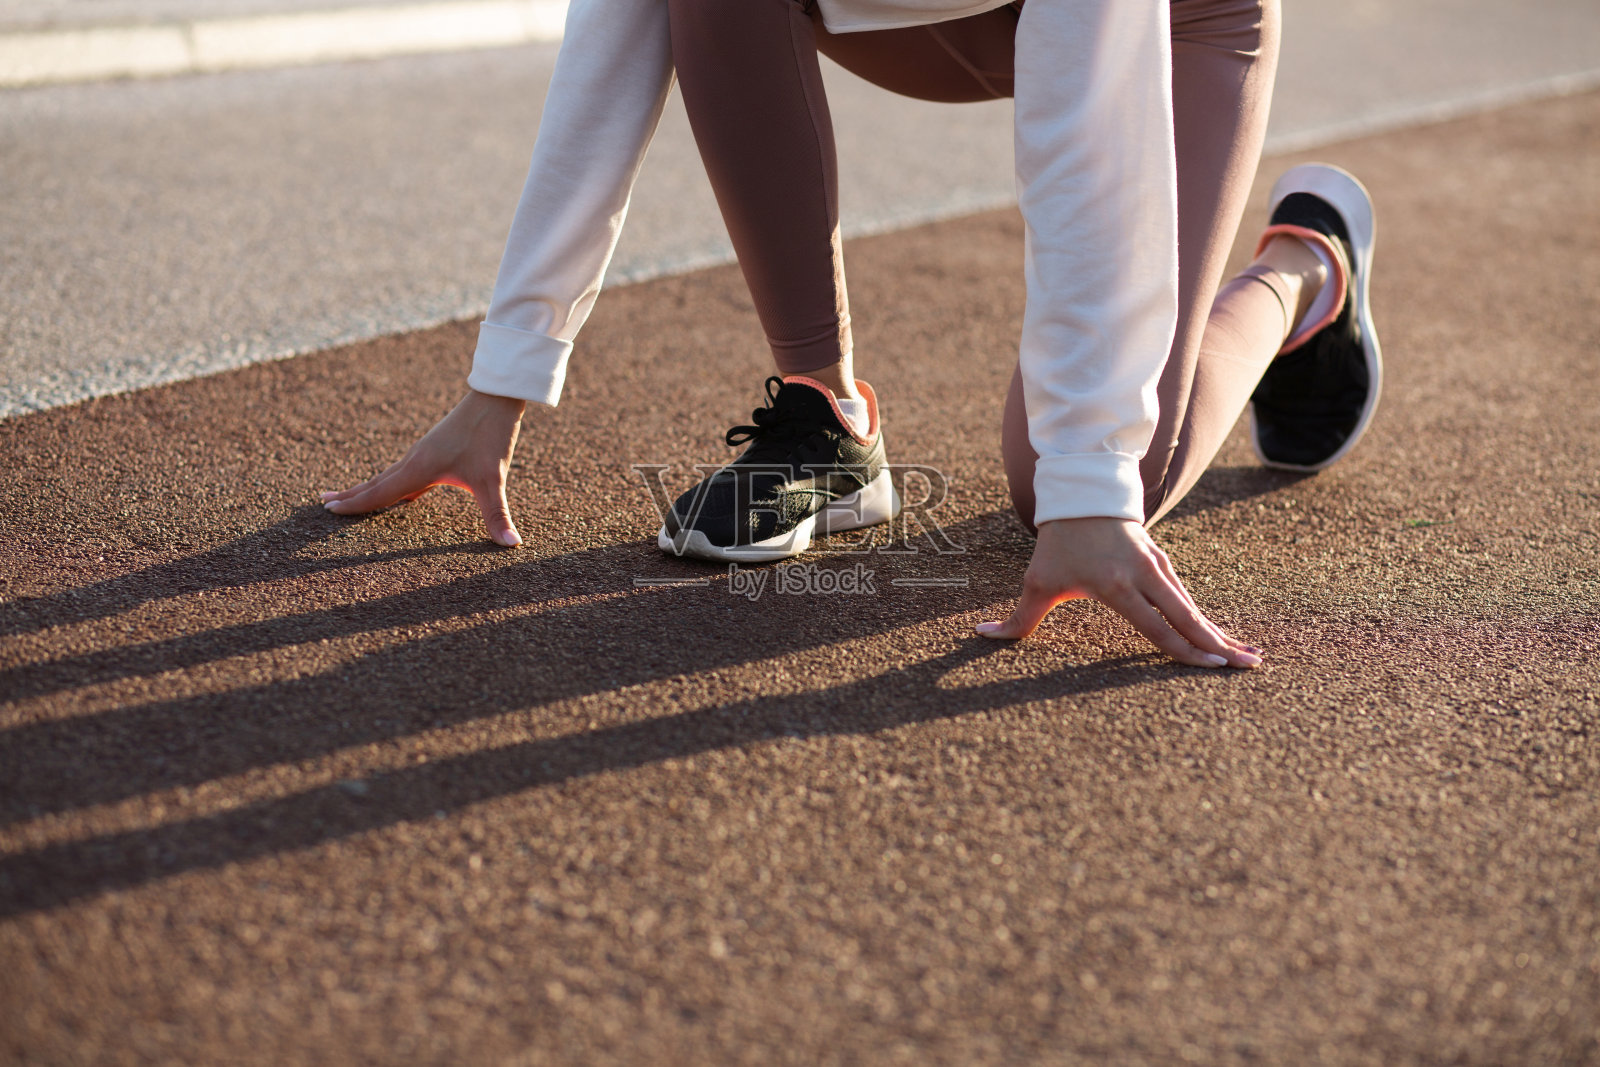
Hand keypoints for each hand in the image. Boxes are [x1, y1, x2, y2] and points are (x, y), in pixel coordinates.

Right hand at [320, 389, 526, 546]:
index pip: (379, 492)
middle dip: (351, 495)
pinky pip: (404, 470)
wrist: (496, 398)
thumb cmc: (491, 436)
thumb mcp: (493, 480)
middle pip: (376, 482)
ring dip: (367, 486)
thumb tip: (512, 544)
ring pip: (388, 475)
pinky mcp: (434, 448)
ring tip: (349, 496)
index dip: (355, 504)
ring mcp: (423, 452)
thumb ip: (498, 514)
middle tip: (324, 503)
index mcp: (419, 468)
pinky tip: (397, 490)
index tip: (327, 510)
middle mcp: (414, 459)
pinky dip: (391, 481)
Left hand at [976, 517, 1261, 667]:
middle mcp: (1144, 577)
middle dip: (1219, 644)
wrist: (1083, 494)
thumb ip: (1016, 618)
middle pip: (1188, 617)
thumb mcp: (1036, 581)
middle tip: (1250, 666)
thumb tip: (981, 636)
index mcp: (1116, 586)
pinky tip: (1219, 637)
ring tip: (1247, 656)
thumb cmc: (1058, 541)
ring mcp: (1158, 568)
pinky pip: (1186, 598)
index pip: (1156, 625)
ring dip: (1219, 633)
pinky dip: (1204, 619)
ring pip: (1192, 608)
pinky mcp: (1162, 563)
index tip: (1210, 667)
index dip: (1183, 650)